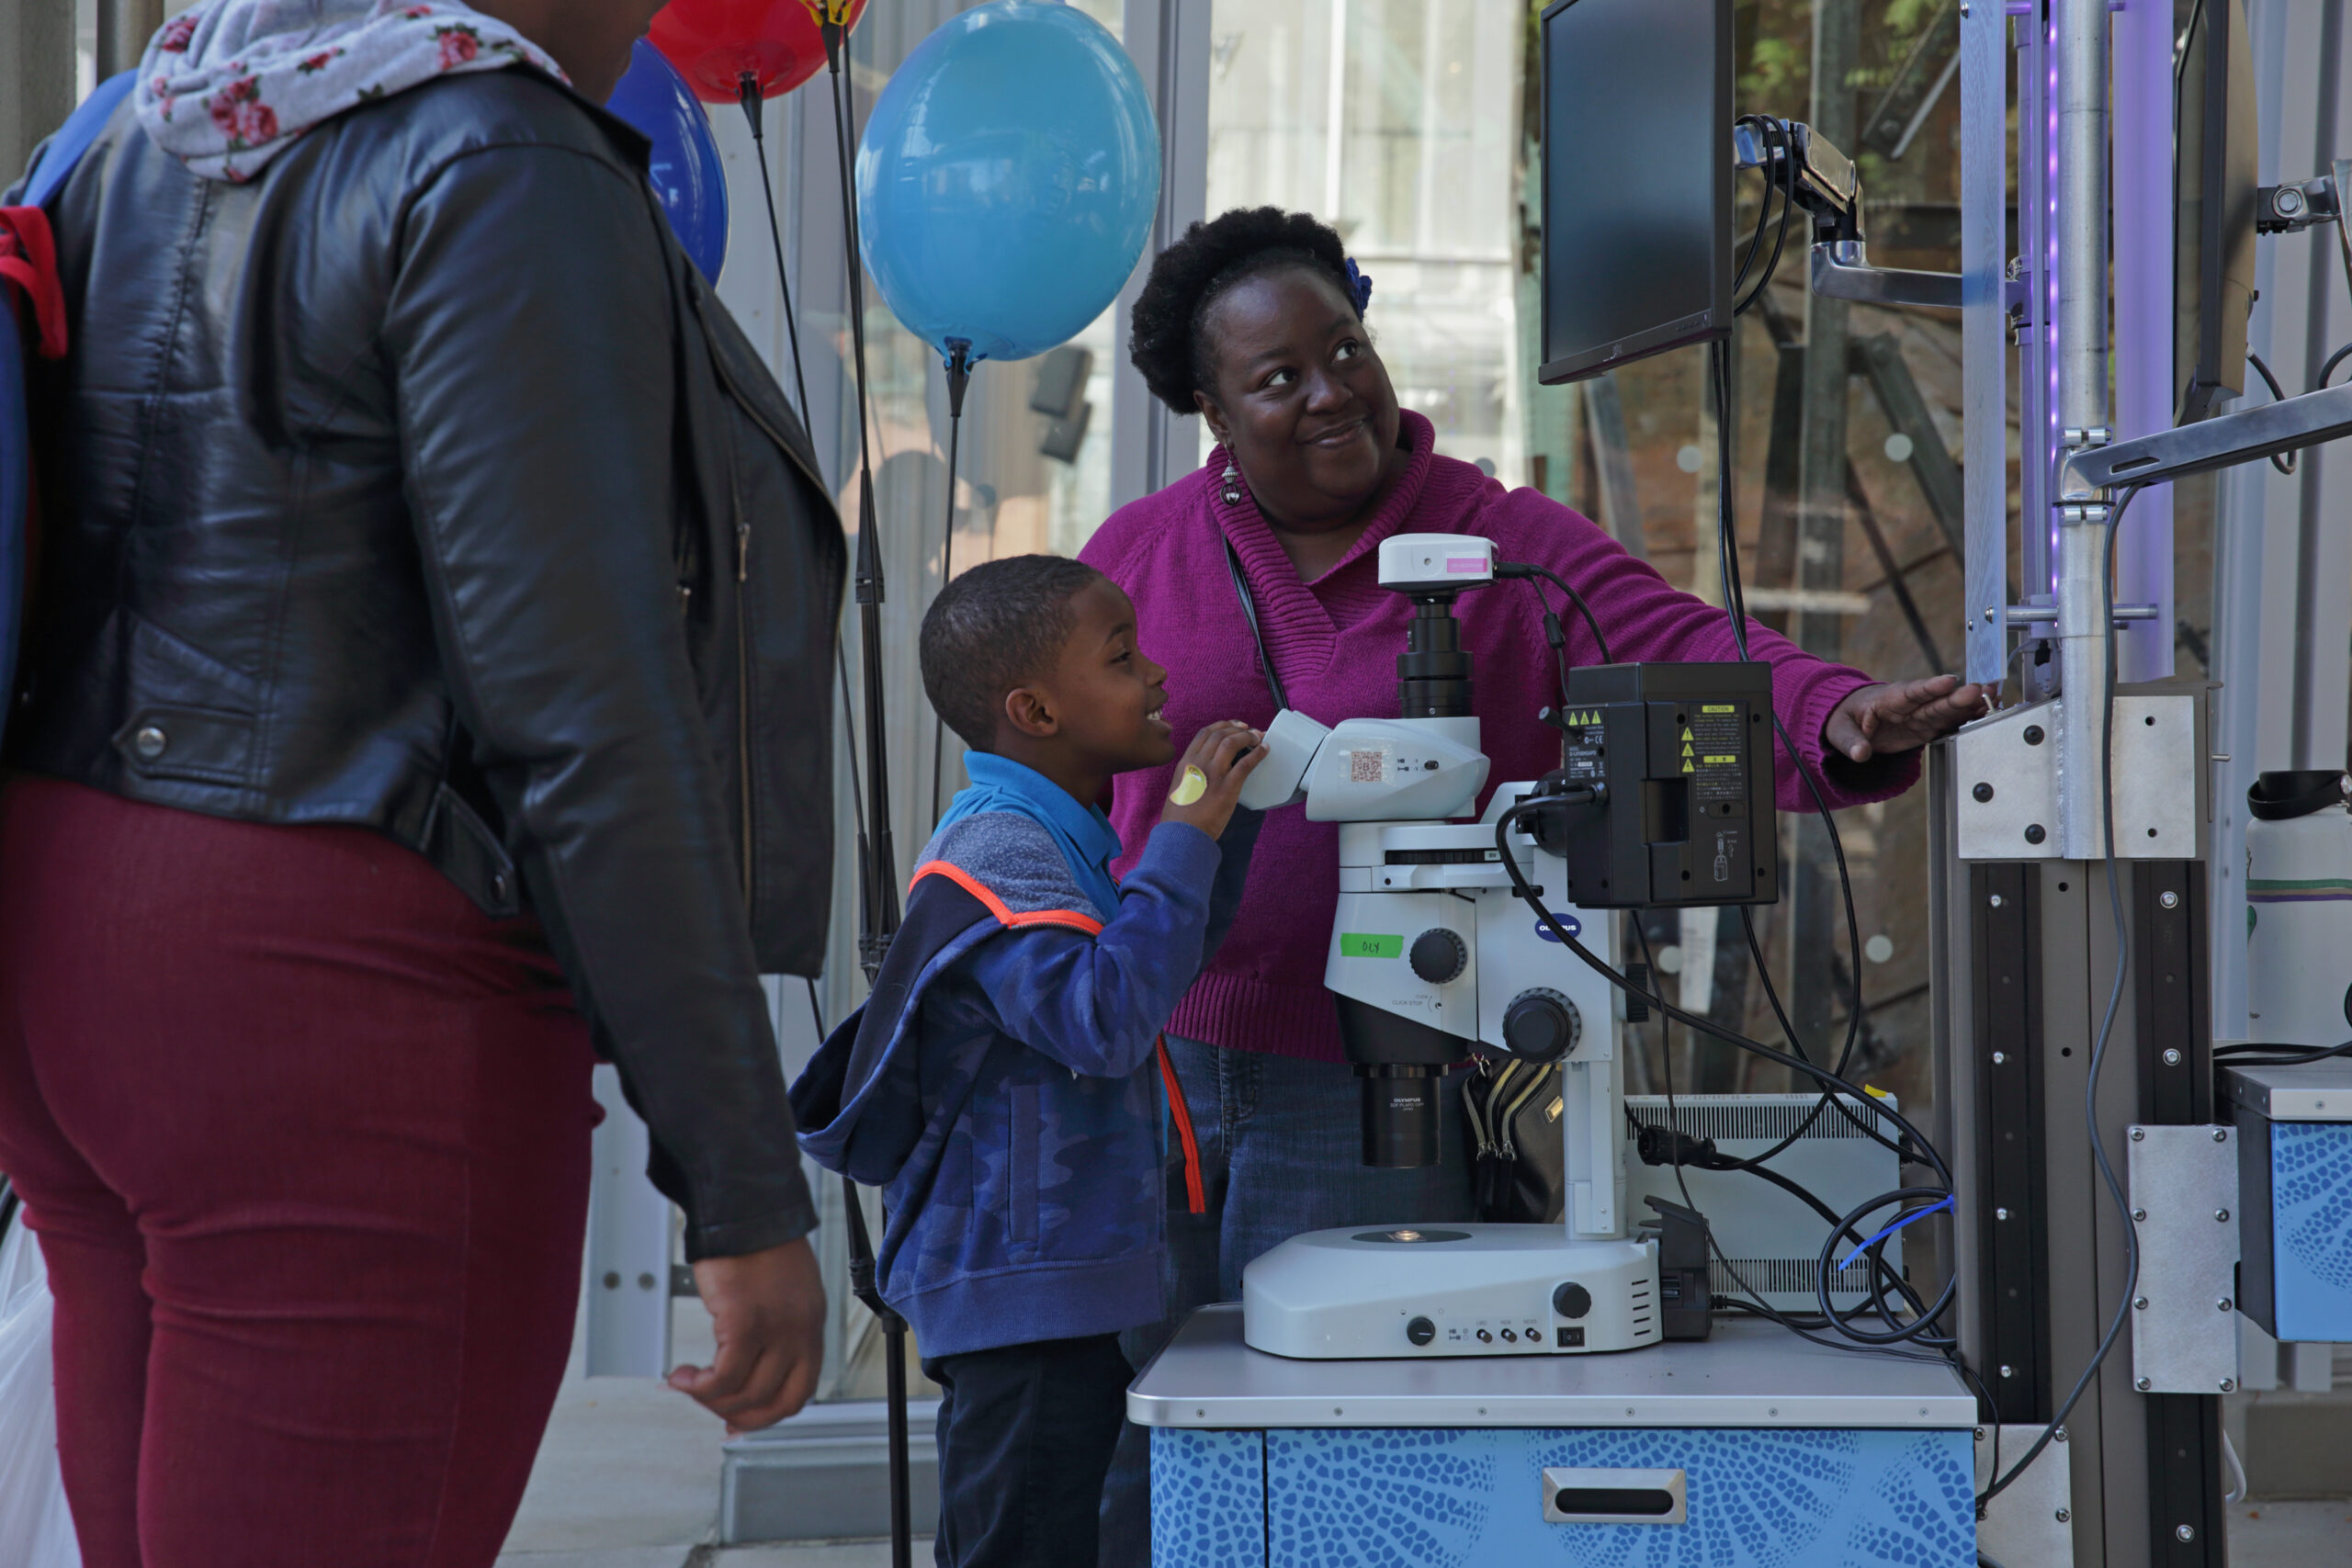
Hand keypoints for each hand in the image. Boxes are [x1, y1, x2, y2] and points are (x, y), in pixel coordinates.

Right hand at [668, 1236, 826, 1434]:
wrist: (744, 1208)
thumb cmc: (758, 1240)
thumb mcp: (785, 1289)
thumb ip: (777, 1326)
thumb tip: (752, 1364)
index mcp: (812, 1322)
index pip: (801, 1390)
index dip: (769, 1413)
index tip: (742, 1419)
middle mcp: (800, 1329)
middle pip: (776, 1399)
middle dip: (739, 1413)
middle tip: (710, 1407)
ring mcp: (776, 1328)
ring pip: (747, 1392)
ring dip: (711, 1400)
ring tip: (689, 1385)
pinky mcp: (745, 1321)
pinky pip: (724, 1375)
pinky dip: (700, 1385)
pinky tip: (684, 1375)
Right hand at [1159, 721, 1265, 840]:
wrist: (1182, 834)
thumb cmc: (1180, 817)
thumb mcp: (1180, 787)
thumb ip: (1191, 774)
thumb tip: (1205, 771)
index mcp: (1186, 762)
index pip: (1204, 733)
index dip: (1222, 725)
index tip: (1233, 726)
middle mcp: (1198, 763)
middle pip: (1220, 734)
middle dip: (1238, 729)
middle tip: (1250, 731)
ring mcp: (1213, 773)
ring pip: (1232, 742)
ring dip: (1248, 737)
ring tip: (1258, 739)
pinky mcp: (1227, 787)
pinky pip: (1246, 763)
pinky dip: (1258, 753)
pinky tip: (1264, 750)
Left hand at [1824, 675, 1991, 764]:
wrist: (1853, 721)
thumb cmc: (1845, 719)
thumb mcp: (1839, 730)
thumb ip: (1851, 741)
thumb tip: (1859, 754)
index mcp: (1887, 699)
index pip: (1910, 692)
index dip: (1929, 687)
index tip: (1948, 682)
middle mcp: (1909, 705)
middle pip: (1936, 700)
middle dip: (1958, 696)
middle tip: (1981, 691)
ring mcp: (1921, 715)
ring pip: (1948, 709)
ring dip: (1970, 704)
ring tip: (1993, 697)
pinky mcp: (1928, 726)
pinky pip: (1949, 722)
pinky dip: (1967, 719)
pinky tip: (1986, 714)